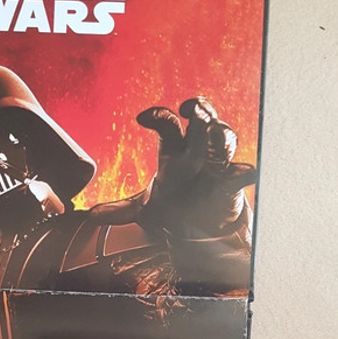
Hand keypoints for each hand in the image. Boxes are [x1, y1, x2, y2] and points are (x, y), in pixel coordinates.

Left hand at [136, 97, 255, 236]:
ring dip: (220, 135)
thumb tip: (92, 215)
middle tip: (192, 110)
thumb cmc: (177, 206)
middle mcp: (197, 151)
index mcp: (174, 151)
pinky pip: (243, 172)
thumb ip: (122, 210)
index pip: (169, 123)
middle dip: (200, 110)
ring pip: (224, 137)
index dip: (159, 116)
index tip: (142, 118)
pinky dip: (245, 171)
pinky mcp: (233, 182)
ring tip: (213, 136)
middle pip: (202, 118)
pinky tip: (245, 172)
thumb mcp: (147, 209)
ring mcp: (217, 164)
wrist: (203, 228)